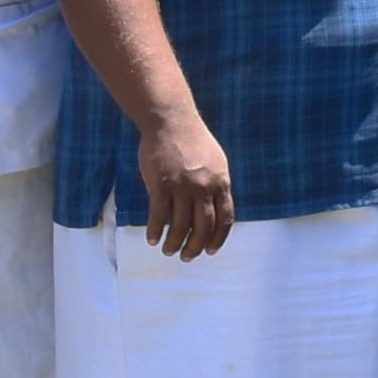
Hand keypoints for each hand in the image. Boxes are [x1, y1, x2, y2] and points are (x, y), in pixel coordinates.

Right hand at [136, 114, 239, 261]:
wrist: (171, 120)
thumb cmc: (192, 140)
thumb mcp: (215, 162)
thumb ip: (216, 185)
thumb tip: (215, 211)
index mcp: (221, 182)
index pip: (225, 219)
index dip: (218, 238)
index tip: (210, 250)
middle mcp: (204, 187)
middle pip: (203, 227)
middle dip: (195, 247)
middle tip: (186, 257)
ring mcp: (182, 186)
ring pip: (180, 226)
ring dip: (174, 243)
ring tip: (168, 251)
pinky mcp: (161, 184)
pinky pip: (159, 216)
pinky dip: (155, 231)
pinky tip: (152, 239)